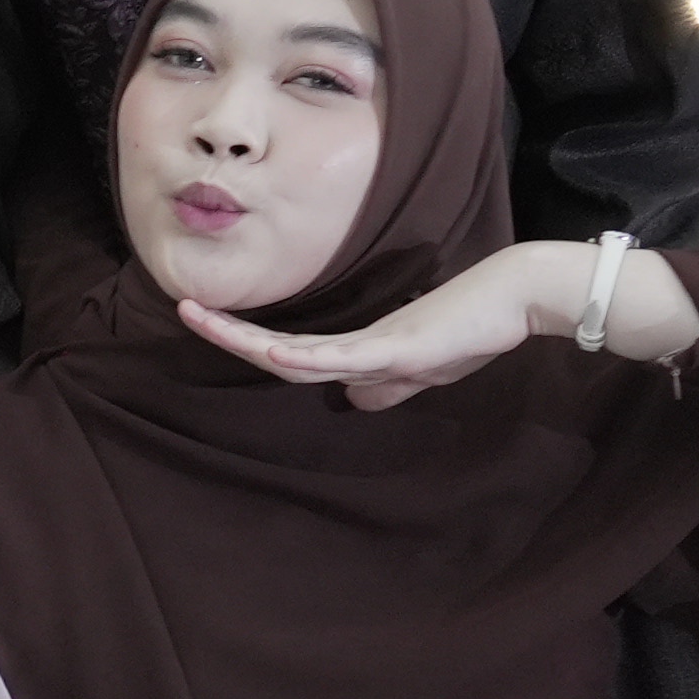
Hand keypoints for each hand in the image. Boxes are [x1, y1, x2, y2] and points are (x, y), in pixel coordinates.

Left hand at [177, 241, 698, 410]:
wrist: (515, 298)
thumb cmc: (473, 328)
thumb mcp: (423, 369)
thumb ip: (388, 383)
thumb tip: (357, 400)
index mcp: (357, 349)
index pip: (289, 353)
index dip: (247, 344)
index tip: (210, 327)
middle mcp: (355, 341)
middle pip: (277, 346)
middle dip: (228, 333)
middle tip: (182, 308)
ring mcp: (373, 342)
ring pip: (295, 349)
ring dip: (245, 339)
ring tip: (199, 319)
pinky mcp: (397, 345)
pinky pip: (341, 356)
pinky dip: (302, 357)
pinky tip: (270, 354)